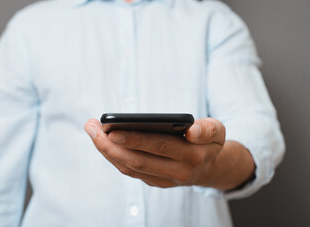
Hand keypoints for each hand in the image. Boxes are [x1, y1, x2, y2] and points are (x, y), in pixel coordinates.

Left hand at [84, 118, 254, 188]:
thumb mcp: (217, 131)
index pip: (159, 146)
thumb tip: (191, 131)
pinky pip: (130, 171)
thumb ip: (208, 129)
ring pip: (129, 168)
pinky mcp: (155, 182)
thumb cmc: (209, 142)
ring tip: (92, 131)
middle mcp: (176, 173)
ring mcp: (163, 180)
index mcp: (192, 157)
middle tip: (92, 127)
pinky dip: (114, 157)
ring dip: (107, 150)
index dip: (134, 139)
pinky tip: (103, 143)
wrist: (211, 167)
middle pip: (137, 160)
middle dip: (110, 144)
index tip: (111, 129)